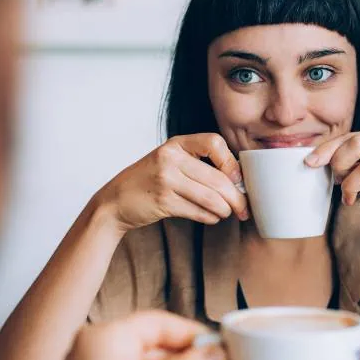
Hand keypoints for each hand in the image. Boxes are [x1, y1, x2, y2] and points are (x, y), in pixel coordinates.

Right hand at [98, 133, 248, 233]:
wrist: (115, 200)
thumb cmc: (149, 181)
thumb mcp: (169, 161)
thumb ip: (198, 164)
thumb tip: (237, 180)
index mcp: (176, 144)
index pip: (214, 143)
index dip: (231, 162)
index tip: (237, 179)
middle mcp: (170, 158)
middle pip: (218, 178)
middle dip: (236, 197)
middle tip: (244, 208)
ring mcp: (166, 180)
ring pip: (211, 198)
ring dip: (225, 210)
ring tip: (227, 213)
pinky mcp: (163, 201)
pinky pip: (198, 211)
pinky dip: (210, 217)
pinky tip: (211, 217)